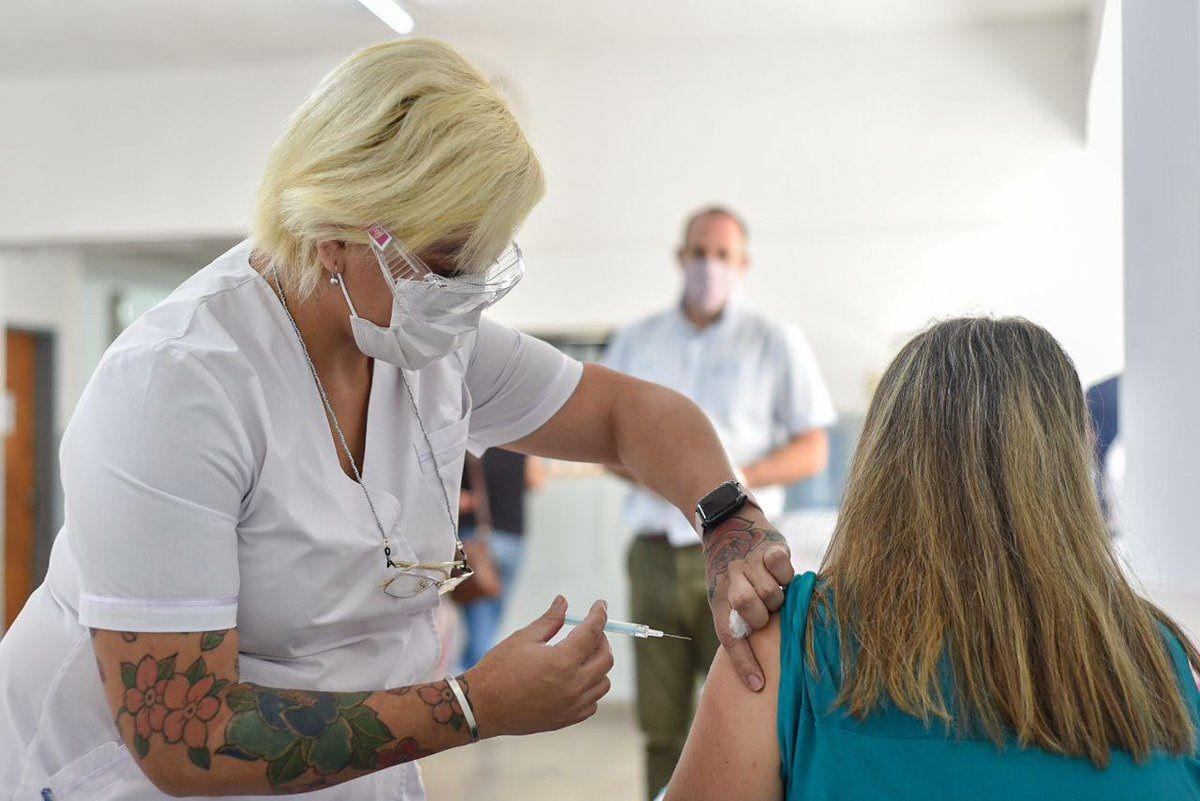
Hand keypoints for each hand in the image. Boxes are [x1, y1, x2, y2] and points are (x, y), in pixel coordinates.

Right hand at [466, 596, 613, 736]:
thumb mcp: (523, 638)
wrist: (481, 707)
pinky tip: (576, 679)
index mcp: (563, 660)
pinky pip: (592, 703)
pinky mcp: (566, 719)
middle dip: (602, 639)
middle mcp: (573, 685)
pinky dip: (590, 688)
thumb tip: (563, 602)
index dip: (599, 615)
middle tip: (589, 630)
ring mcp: (572, 705)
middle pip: (605, 658)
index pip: (593, 632)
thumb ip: (549, 620)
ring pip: (603, 682)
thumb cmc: (498, 669)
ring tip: (582, 655)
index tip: (600, 605)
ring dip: (598, 665)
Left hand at [702, 507, 793, 690]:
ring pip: (769, 591)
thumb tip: (757, 666)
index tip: (757, 685)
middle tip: (766, 612)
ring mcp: (748, 562)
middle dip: (761, 616)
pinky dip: (785, 572)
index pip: (729, 635)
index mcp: (719, 599)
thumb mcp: (725, 596)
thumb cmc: (731, 572)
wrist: (727, 525)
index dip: (743, 662)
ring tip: (774, 590)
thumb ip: (739, 621)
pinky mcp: (768, 547)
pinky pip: (781, 566)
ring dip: (777, 596)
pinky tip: (780, 571)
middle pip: (747, 606)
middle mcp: (731, 580)